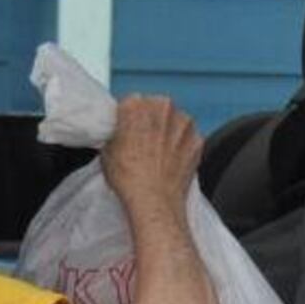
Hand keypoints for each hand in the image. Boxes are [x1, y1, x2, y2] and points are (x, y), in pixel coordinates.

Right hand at [97, 95, 203, 216]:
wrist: (154, 201)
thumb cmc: (130, 178)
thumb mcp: (107, 151)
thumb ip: (115, 133)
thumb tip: (118, 134)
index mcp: (136, 105)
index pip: (131, 102)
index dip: (129, 117)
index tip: (128, 128)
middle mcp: (162, 108)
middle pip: (156, 107)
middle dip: (151, 121)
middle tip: (143, 142)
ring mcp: (183, 123)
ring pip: (175, 120)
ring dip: (168, 131)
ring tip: (158, 154)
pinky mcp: (198, 139)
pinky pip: (188, 137)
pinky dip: (182, 146)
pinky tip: (171, 161)